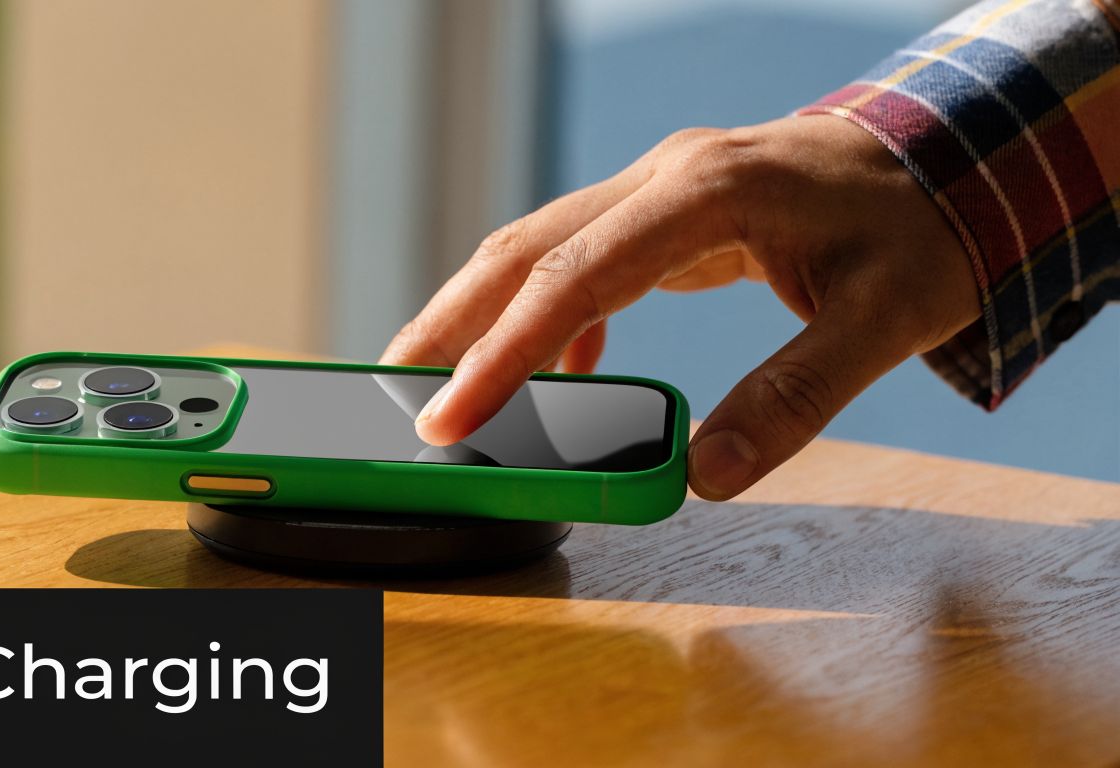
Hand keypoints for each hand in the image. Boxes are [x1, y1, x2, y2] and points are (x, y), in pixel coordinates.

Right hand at [379, 115, 979, 500]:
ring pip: (537, 245)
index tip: (449, 417)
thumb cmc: (920, 232)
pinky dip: (548, 315)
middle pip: (524, 245)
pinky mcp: (666, 211)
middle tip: (391, 390)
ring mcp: (659, 188)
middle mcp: (664, 177)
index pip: (573, 274)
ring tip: (436, 381)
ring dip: (479, 312)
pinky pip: (580, 258)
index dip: (502, 351)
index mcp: (706, 192)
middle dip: (450, 321)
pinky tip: (557, 373)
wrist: (949, 163)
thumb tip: (709, 474)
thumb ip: (795, 396)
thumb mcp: (882, 318)